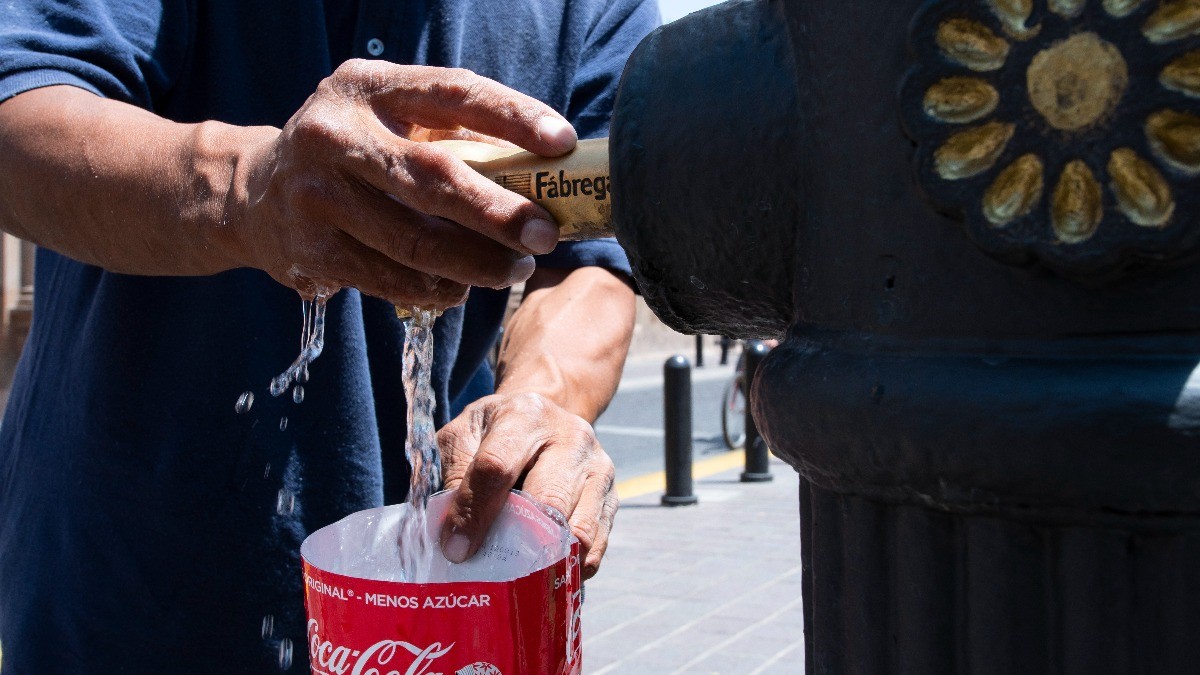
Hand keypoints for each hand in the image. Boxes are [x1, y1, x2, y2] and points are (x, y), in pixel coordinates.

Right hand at [229, 60, 576, 306]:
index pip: (451, 92)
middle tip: (545, 235)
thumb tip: (540, 172)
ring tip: (513, 270)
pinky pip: (392, 279)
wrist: (253, 193)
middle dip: (500, 213)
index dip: (512, 116)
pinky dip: (437, 289)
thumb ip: (447, 136)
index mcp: (366, 88)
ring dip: (477, 264)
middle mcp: (334, 136)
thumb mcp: (386, 119)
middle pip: (433, 179)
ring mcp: (317, 197)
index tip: (561, 142)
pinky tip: (464, 288)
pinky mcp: (313, 250)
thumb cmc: (351, 152)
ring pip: (416, 242)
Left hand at [437, 392, 618, 578]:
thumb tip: (453, 535)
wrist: (547, 418)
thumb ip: (454, 475)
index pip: (497, 467)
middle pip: (548, 502)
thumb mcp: (464, 435)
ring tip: (515, 577)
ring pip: (578, 530)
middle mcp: (572, 438)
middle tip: (487, 571)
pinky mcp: (611, 498)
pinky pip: (595, 546)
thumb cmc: (496, 431)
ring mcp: (598, 469)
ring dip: (545, 561)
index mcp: (525, 416)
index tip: (455, 548)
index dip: (474, 512)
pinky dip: (569, 567)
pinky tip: (544, 573)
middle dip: (513, 543)